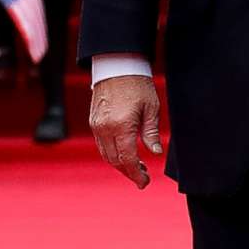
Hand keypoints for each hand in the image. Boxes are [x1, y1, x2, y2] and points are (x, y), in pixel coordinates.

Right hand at [89, 73, 162, 188]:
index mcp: (121, 126)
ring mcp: (96, 126)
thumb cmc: (138, 85)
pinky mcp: (93, 122)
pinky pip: (101, 145)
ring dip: (120, 165)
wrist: (116, 65)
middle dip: (129, 172)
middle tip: (143, 178)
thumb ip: (151, 133)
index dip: (136, 174)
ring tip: (137, 167)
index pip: (128, 159)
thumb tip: (155, 153)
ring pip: (106, 155)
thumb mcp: (151, 108)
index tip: (145, 183)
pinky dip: (112, 154)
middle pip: (115, 161)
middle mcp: (105, 128)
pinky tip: (124, 154)